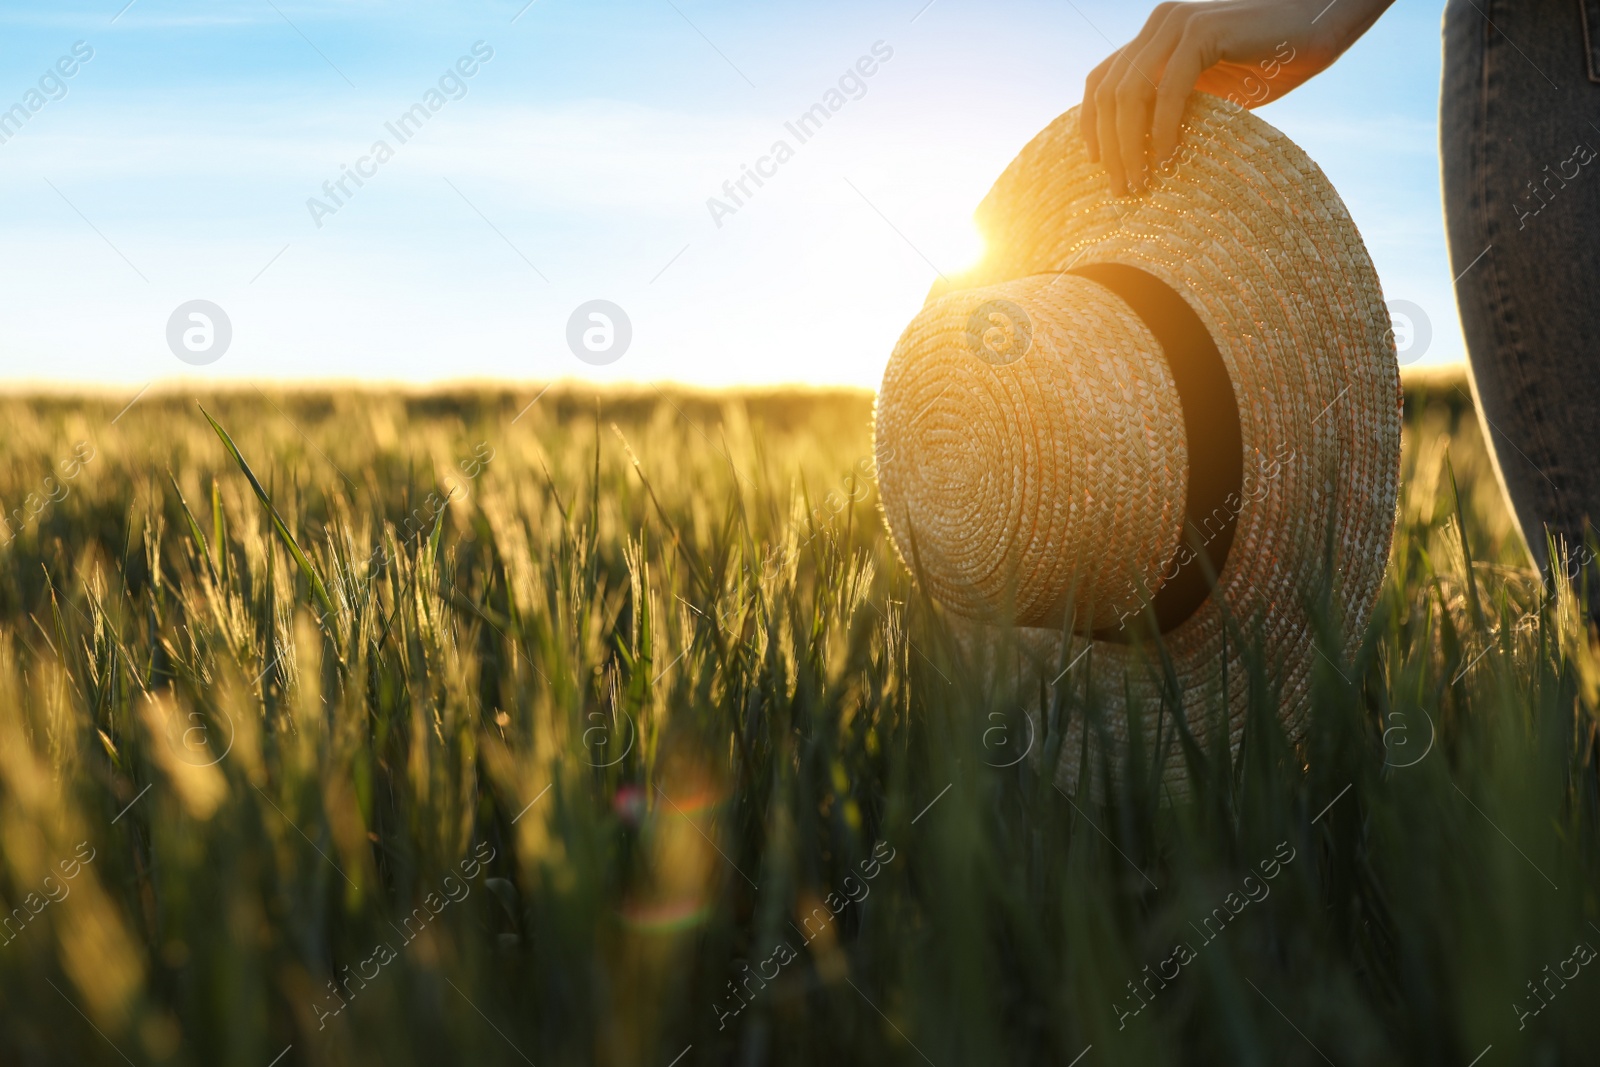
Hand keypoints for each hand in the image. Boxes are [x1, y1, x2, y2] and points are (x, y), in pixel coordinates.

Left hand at [1080, 0, 1394, 194]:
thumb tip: (1143, 158)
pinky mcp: (1203, 32)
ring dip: (1130, 145)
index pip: (1101, 82)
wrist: (1320, 24)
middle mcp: (1158, 25)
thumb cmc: (1271, 61)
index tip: (1097, 166)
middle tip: (1121, 189)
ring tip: (1140, 182)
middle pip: (1110, 92)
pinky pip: (1169, 88)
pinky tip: (1169, 159)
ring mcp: (1177, 24)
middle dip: (1110, 147)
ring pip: (1131, 92)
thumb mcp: (1211, 90)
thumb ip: (1175, 107)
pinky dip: (1164, 127)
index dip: (1091, 125)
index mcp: (1153, 36)